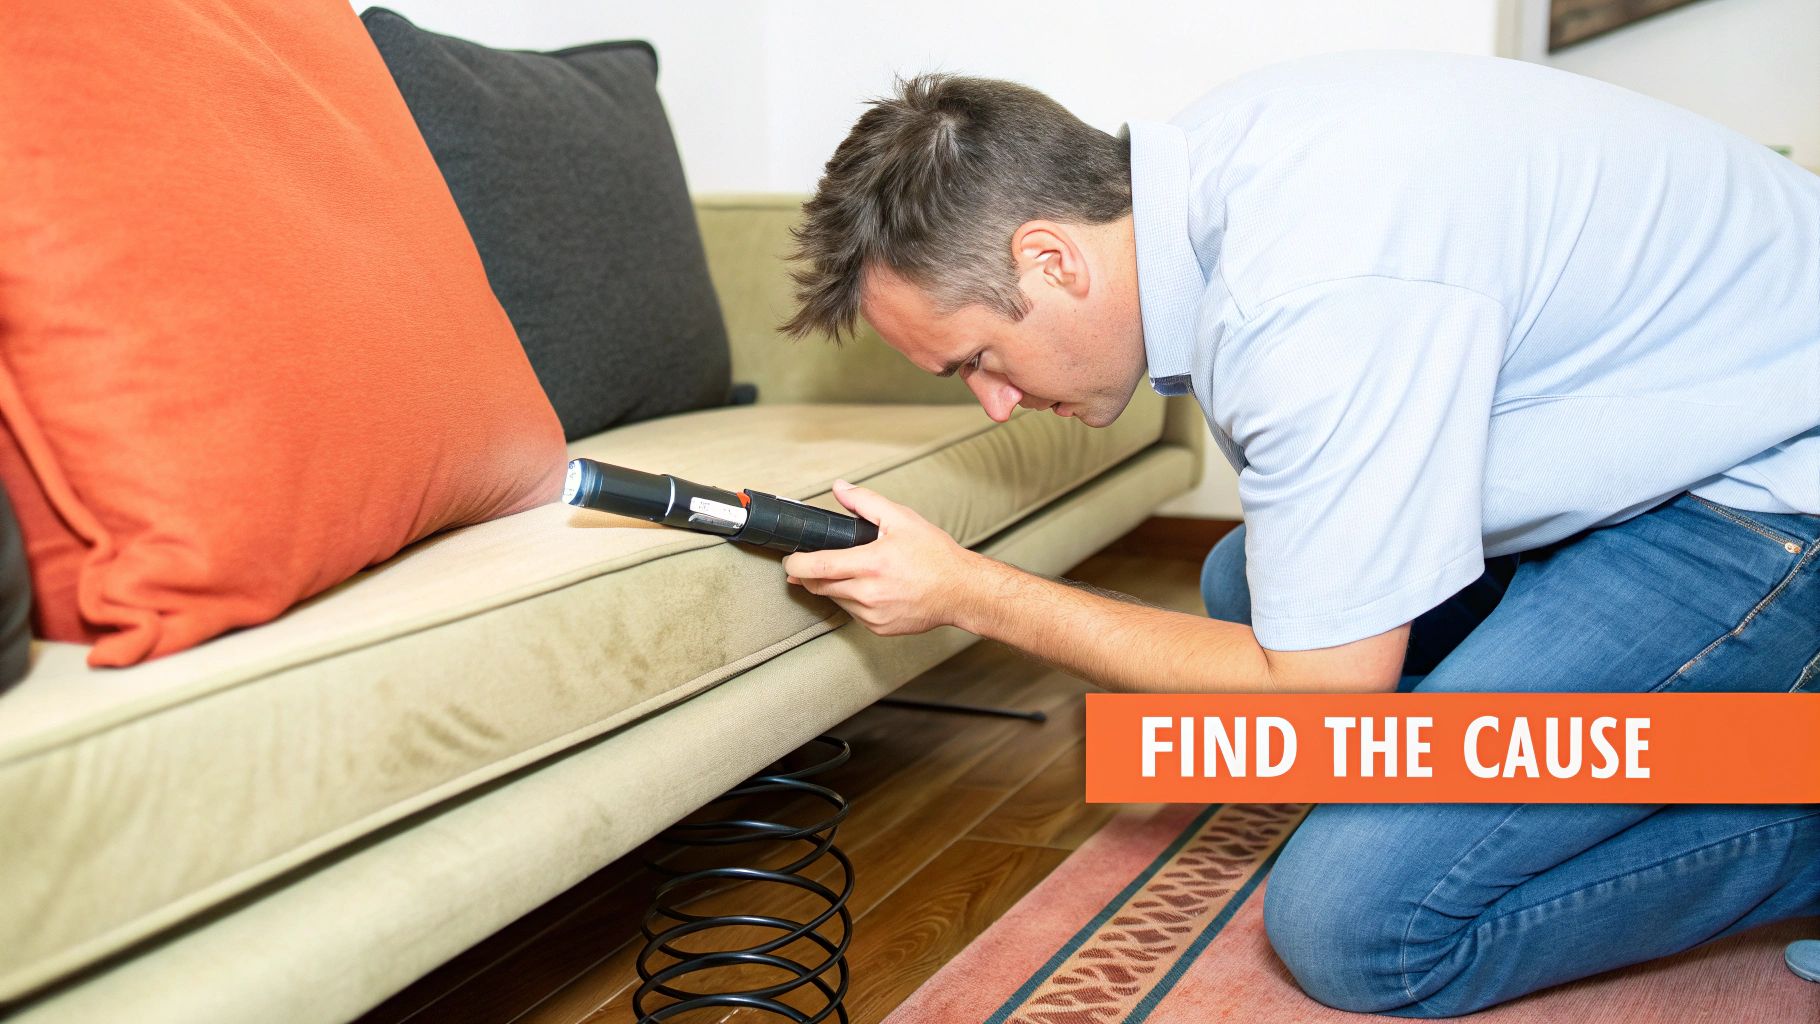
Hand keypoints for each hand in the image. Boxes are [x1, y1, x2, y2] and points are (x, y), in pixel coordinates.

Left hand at [782, 480, 983, 635]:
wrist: (962, 591)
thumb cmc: (935, 555)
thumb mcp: (901, 519)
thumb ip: (865, 502)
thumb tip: (839, 488)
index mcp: (871, 564)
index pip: (817, 566)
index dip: (796, 563)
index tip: (790, 559)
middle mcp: (868, 593)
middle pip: (819, 586)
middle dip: (807, 575)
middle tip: (805, 565)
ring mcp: (873, 614)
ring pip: (835, 600)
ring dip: (831, 587)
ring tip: (843, 572)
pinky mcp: (879, 628)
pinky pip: (853, 613)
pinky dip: (851, 600)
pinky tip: (864, 588)